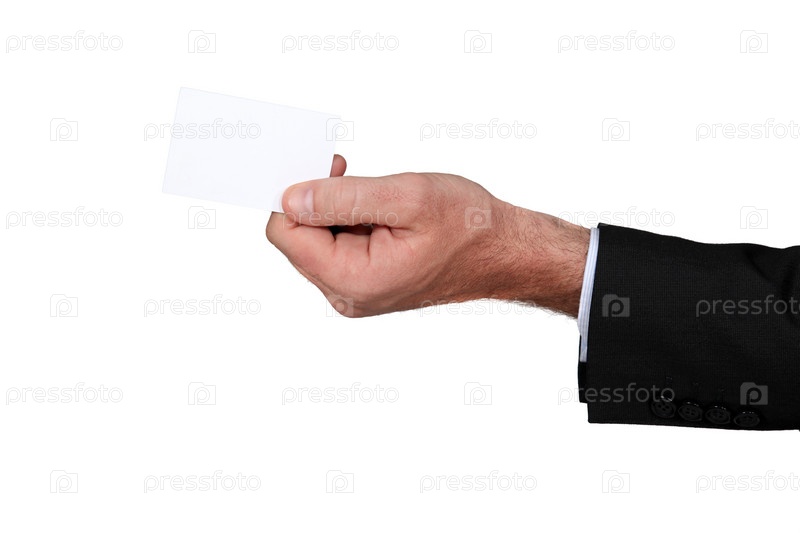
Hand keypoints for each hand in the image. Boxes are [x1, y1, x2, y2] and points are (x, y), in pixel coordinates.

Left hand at [266, 155, 589, 316]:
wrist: (504, 252)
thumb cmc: (468, 226)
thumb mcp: (406, 198)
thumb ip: (343, 198)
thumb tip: (290, 196)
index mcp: (353, 280)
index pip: (286, 234)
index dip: (296, 195)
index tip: (327, 167)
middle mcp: (348, 295)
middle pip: (298, 239)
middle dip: (318, 201)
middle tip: (351, 172)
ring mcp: (356, 292)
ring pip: (316, 241)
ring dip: (336, 209)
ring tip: (376, 196)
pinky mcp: (366, 282)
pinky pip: (337, 246)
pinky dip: (349, 219)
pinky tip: (377, 208)